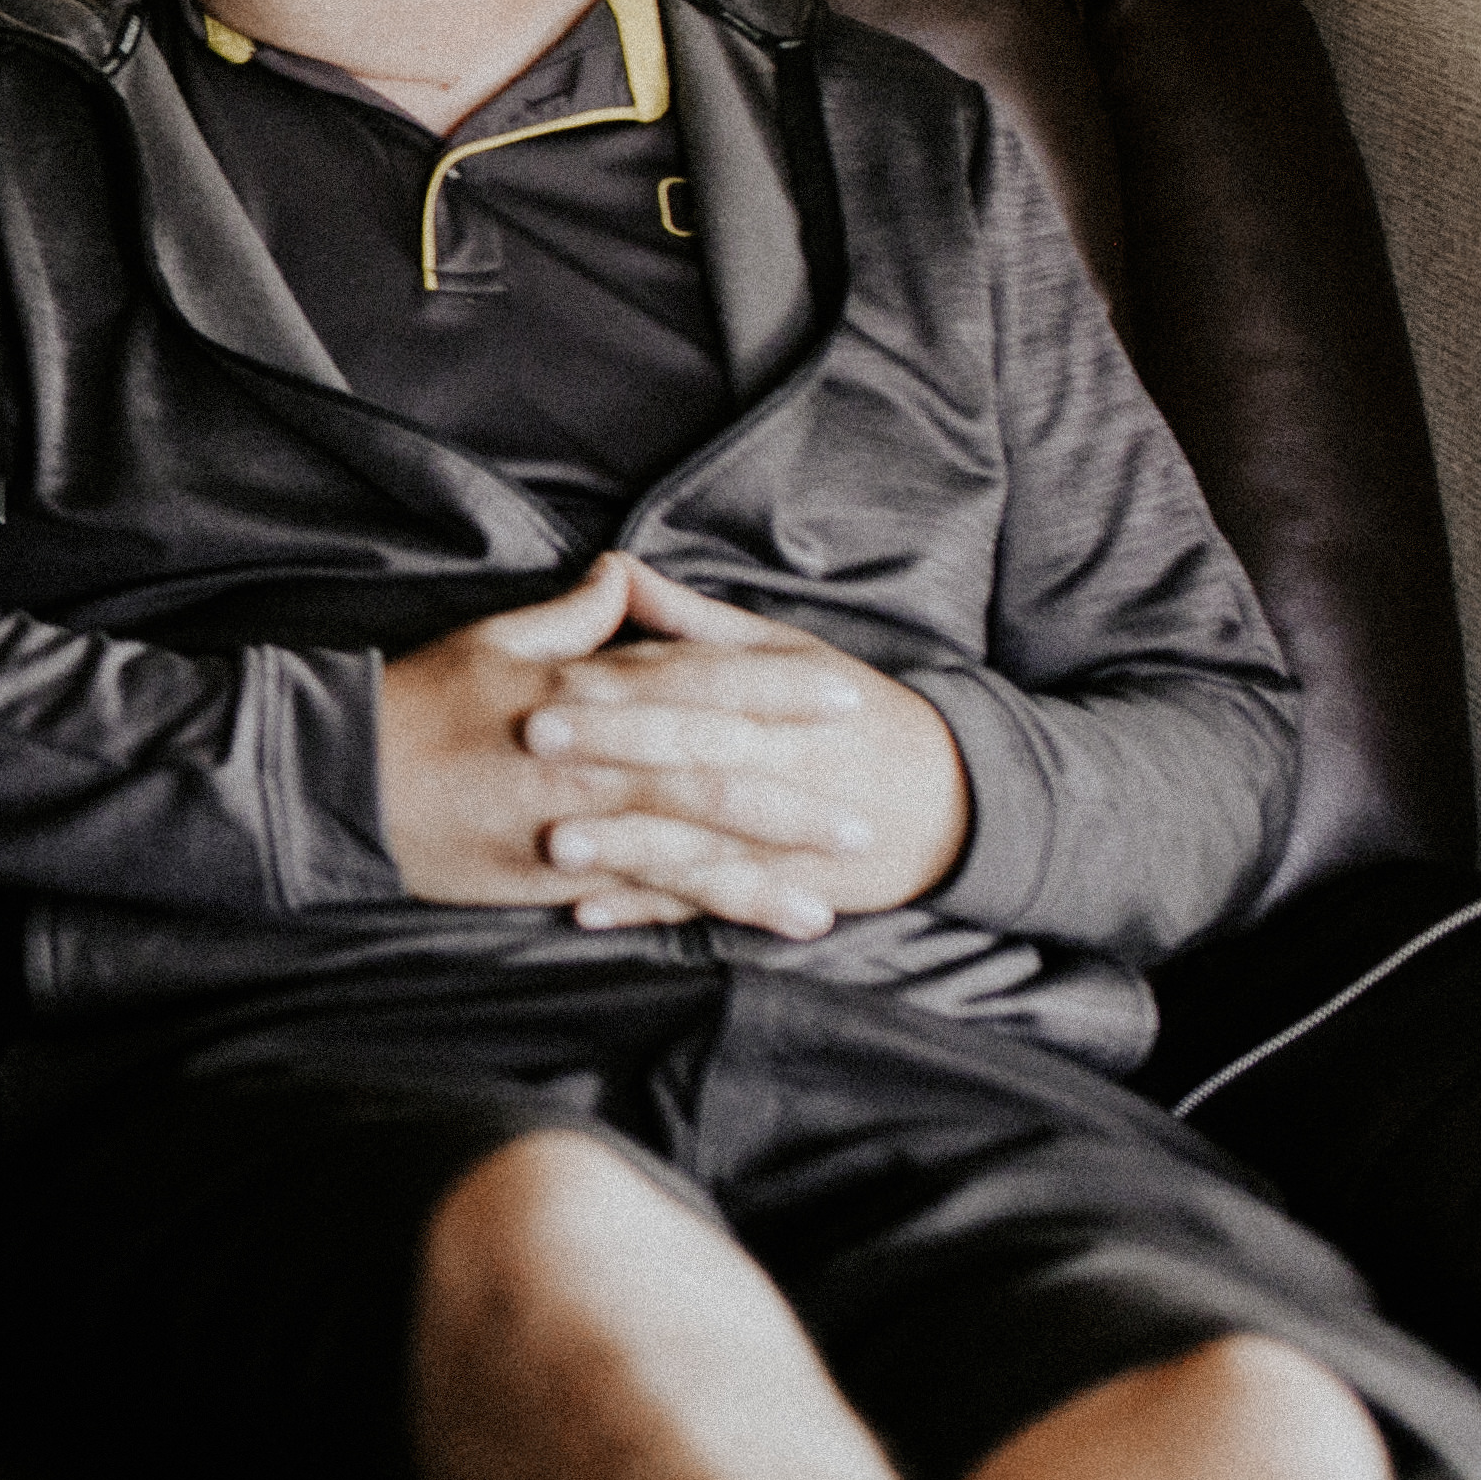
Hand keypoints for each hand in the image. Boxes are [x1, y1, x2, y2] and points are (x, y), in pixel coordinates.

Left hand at [508, 557, 965, 935]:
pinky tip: (586, 912)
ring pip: (693, 841)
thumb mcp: (782, 652)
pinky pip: (707, 901)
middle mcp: (772, 765)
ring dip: (622, 847)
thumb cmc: (851, 712)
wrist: (948, 797)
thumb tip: (613, 567)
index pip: (685, 693)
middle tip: (532, 748)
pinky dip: (648, 910)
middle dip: (610, 755)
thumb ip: (690, 621)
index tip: (542, 695)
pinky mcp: (777, 886)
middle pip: (685, 758)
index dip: (615, 695)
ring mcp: (775, 835)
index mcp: (767, 700)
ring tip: (554, 848)